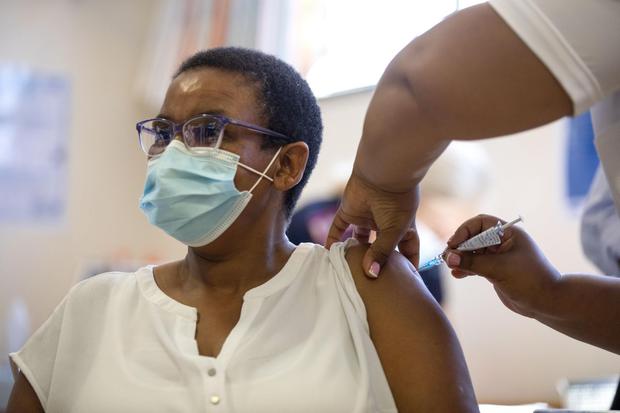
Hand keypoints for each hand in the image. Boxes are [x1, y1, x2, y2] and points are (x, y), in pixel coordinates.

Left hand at [325, 170, 419, 277]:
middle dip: (376, 263)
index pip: (408, 250)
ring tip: (347, 272)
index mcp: (404, 228)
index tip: (406, 283)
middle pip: (380, 248)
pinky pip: (338, 228)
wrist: (382, 175)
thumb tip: (371, 275)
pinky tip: (328, 255)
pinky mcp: (349, 212)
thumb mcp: (394, 232)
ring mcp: (366, 218)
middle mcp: (385, 225)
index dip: (408, 265)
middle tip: (371, 283)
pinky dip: (332, 240)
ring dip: (353, 253)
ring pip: (358, 240)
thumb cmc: (396, 203)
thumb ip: (382, 253)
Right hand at [445, 214, 560, 317]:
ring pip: (472, 252)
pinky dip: (465, 268)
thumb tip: (449, 257)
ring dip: (460, 258)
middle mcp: (502, 242)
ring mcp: (498, 257)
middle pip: (473, 237)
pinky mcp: (495, 270)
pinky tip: (457, 275)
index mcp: (508, 234)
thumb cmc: (530, 281)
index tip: (454, 244)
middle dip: (459, 247)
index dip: (464, 231)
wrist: (547, 303)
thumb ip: (472, 263)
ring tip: (450, 266)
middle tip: (448, 258)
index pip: (481, 223)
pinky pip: (475, 265)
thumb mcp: (499, 269)